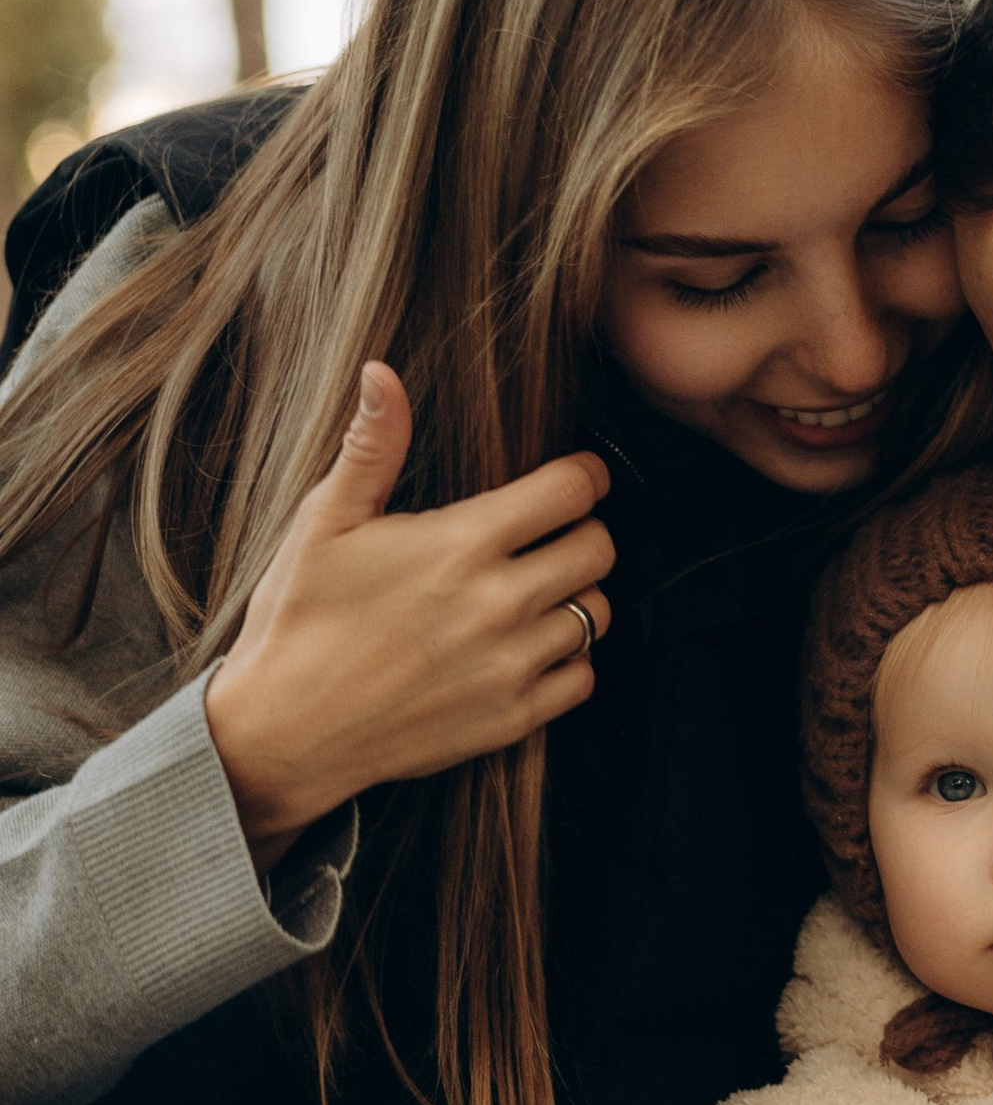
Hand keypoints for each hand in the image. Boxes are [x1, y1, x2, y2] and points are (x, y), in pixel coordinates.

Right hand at [204, 365, 614, 866]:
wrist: (282, 732)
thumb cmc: (298, 620)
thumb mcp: (323, 523)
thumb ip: (370, 447)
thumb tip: (382, 372)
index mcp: (461, 543)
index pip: (572, 490)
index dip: (581, 475)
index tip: (572, 478)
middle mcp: (500, 602)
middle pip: (599, 548)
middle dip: (581, 532)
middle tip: (548, 536)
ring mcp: (512, 664)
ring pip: (597, 613)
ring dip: (575, 597)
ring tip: (533, 592)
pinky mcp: (513, 718)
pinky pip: (583, 677)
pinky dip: (569, 660)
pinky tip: (527, 647)